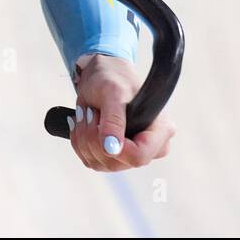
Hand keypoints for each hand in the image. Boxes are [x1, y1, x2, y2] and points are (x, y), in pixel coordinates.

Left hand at [68, 53, 174, 171]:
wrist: (100, 76)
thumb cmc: (113, 77)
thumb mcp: (113, 92)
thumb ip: (114, 120)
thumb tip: (112, 149)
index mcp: (160, 130)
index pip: (140, 156)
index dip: (118, 148)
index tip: (103, 128)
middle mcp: (148, 147)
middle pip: (115, 162)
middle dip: (94, 137)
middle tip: (92, 111)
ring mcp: (129, 154)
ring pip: (98, 163)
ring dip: (84, 137)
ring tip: (88, 113)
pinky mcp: (112, 156)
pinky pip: (89, 160)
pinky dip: (79, 141)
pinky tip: (85, 123)